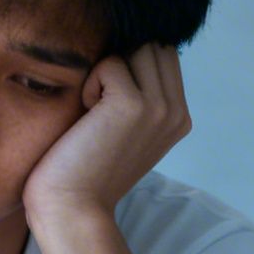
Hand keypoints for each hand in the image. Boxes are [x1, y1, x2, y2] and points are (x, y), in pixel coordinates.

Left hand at [21, 42, 190, 230]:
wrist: (73, 207)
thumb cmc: (87, 168)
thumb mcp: (127, 131)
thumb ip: (141, 96)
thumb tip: (131, 50)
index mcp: (179, 118)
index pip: (165, 56)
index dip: (133, 62)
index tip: (109, 98)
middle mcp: (177, 112)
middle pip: (154, 46)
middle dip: (123, 61)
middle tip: (100, 102)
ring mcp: (160, 108)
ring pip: (137, 48)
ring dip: (108, 69)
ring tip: (94, 107)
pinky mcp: (135, 104)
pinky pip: (111, 63)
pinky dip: (91, 82)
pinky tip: (85, 114)